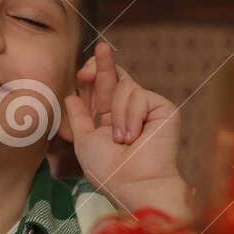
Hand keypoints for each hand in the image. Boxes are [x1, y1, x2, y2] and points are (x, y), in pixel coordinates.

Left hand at [61, 41, 187, 215]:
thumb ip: (78, 117)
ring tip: (122, 139)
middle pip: (116, 77)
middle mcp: (129, 112)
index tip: (81, 73)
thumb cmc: (108, 171)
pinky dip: (132, 115)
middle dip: (104, 64)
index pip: (100, 90)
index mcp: (109, 121)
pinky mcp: (163, 108)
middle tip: (100, 49)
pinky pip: (139, 95)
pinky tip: (134, 135)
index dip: (91, 77)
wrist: (135, 183)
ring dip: (118, 114)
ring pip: (125, 87)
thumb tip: (70, 95)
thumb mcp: (84, 141)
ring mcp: (147, 110)